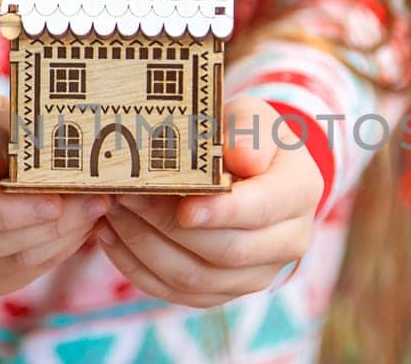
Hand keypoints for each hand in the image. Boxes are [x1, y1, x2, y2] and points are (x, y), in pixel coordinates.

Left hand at [97, 97, 322, 307]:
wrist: (252, 169)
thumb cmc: (246, 137)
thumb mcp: (251, 116)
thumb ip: (247, 130)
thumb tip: (242, 158)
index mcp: (299, 192)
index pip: (262, 211)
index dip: (222, 212)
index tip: (183, 205)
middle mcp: (288, 242)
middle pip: (227, 251)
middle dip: (169, 226)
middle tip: (126, 196)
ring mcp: (257, 274)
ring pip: (196, 279)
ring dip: (145, 247)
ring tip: (111, 212)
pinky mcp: (224, 291)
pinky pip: (177, 293)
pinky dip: (138, 268)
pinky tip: (111, 236)